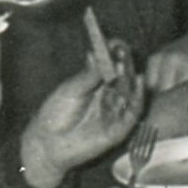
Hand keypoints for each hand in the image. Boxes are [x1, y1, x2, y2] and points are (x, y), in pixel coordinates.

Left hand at [20, 63, 143, 187]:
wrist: (48, 144)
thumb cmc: (55, 115)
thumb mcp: (71, 90)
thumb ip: (87, 75)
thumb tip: (96, 53)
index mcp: (96, 83)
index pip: (111, 65)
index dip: (115, 54)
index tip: (116, 43)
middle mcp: (108, 95)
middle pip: (123, 76)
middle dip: (124, 63)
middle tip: (123, 52)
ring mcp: (115, 111)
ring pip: (130, 92)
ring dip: (130, 78)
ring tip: (125, 65)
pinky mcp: (119, 129)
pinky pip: (134, 112)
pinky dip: (139, 98)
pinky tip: (138, 84)